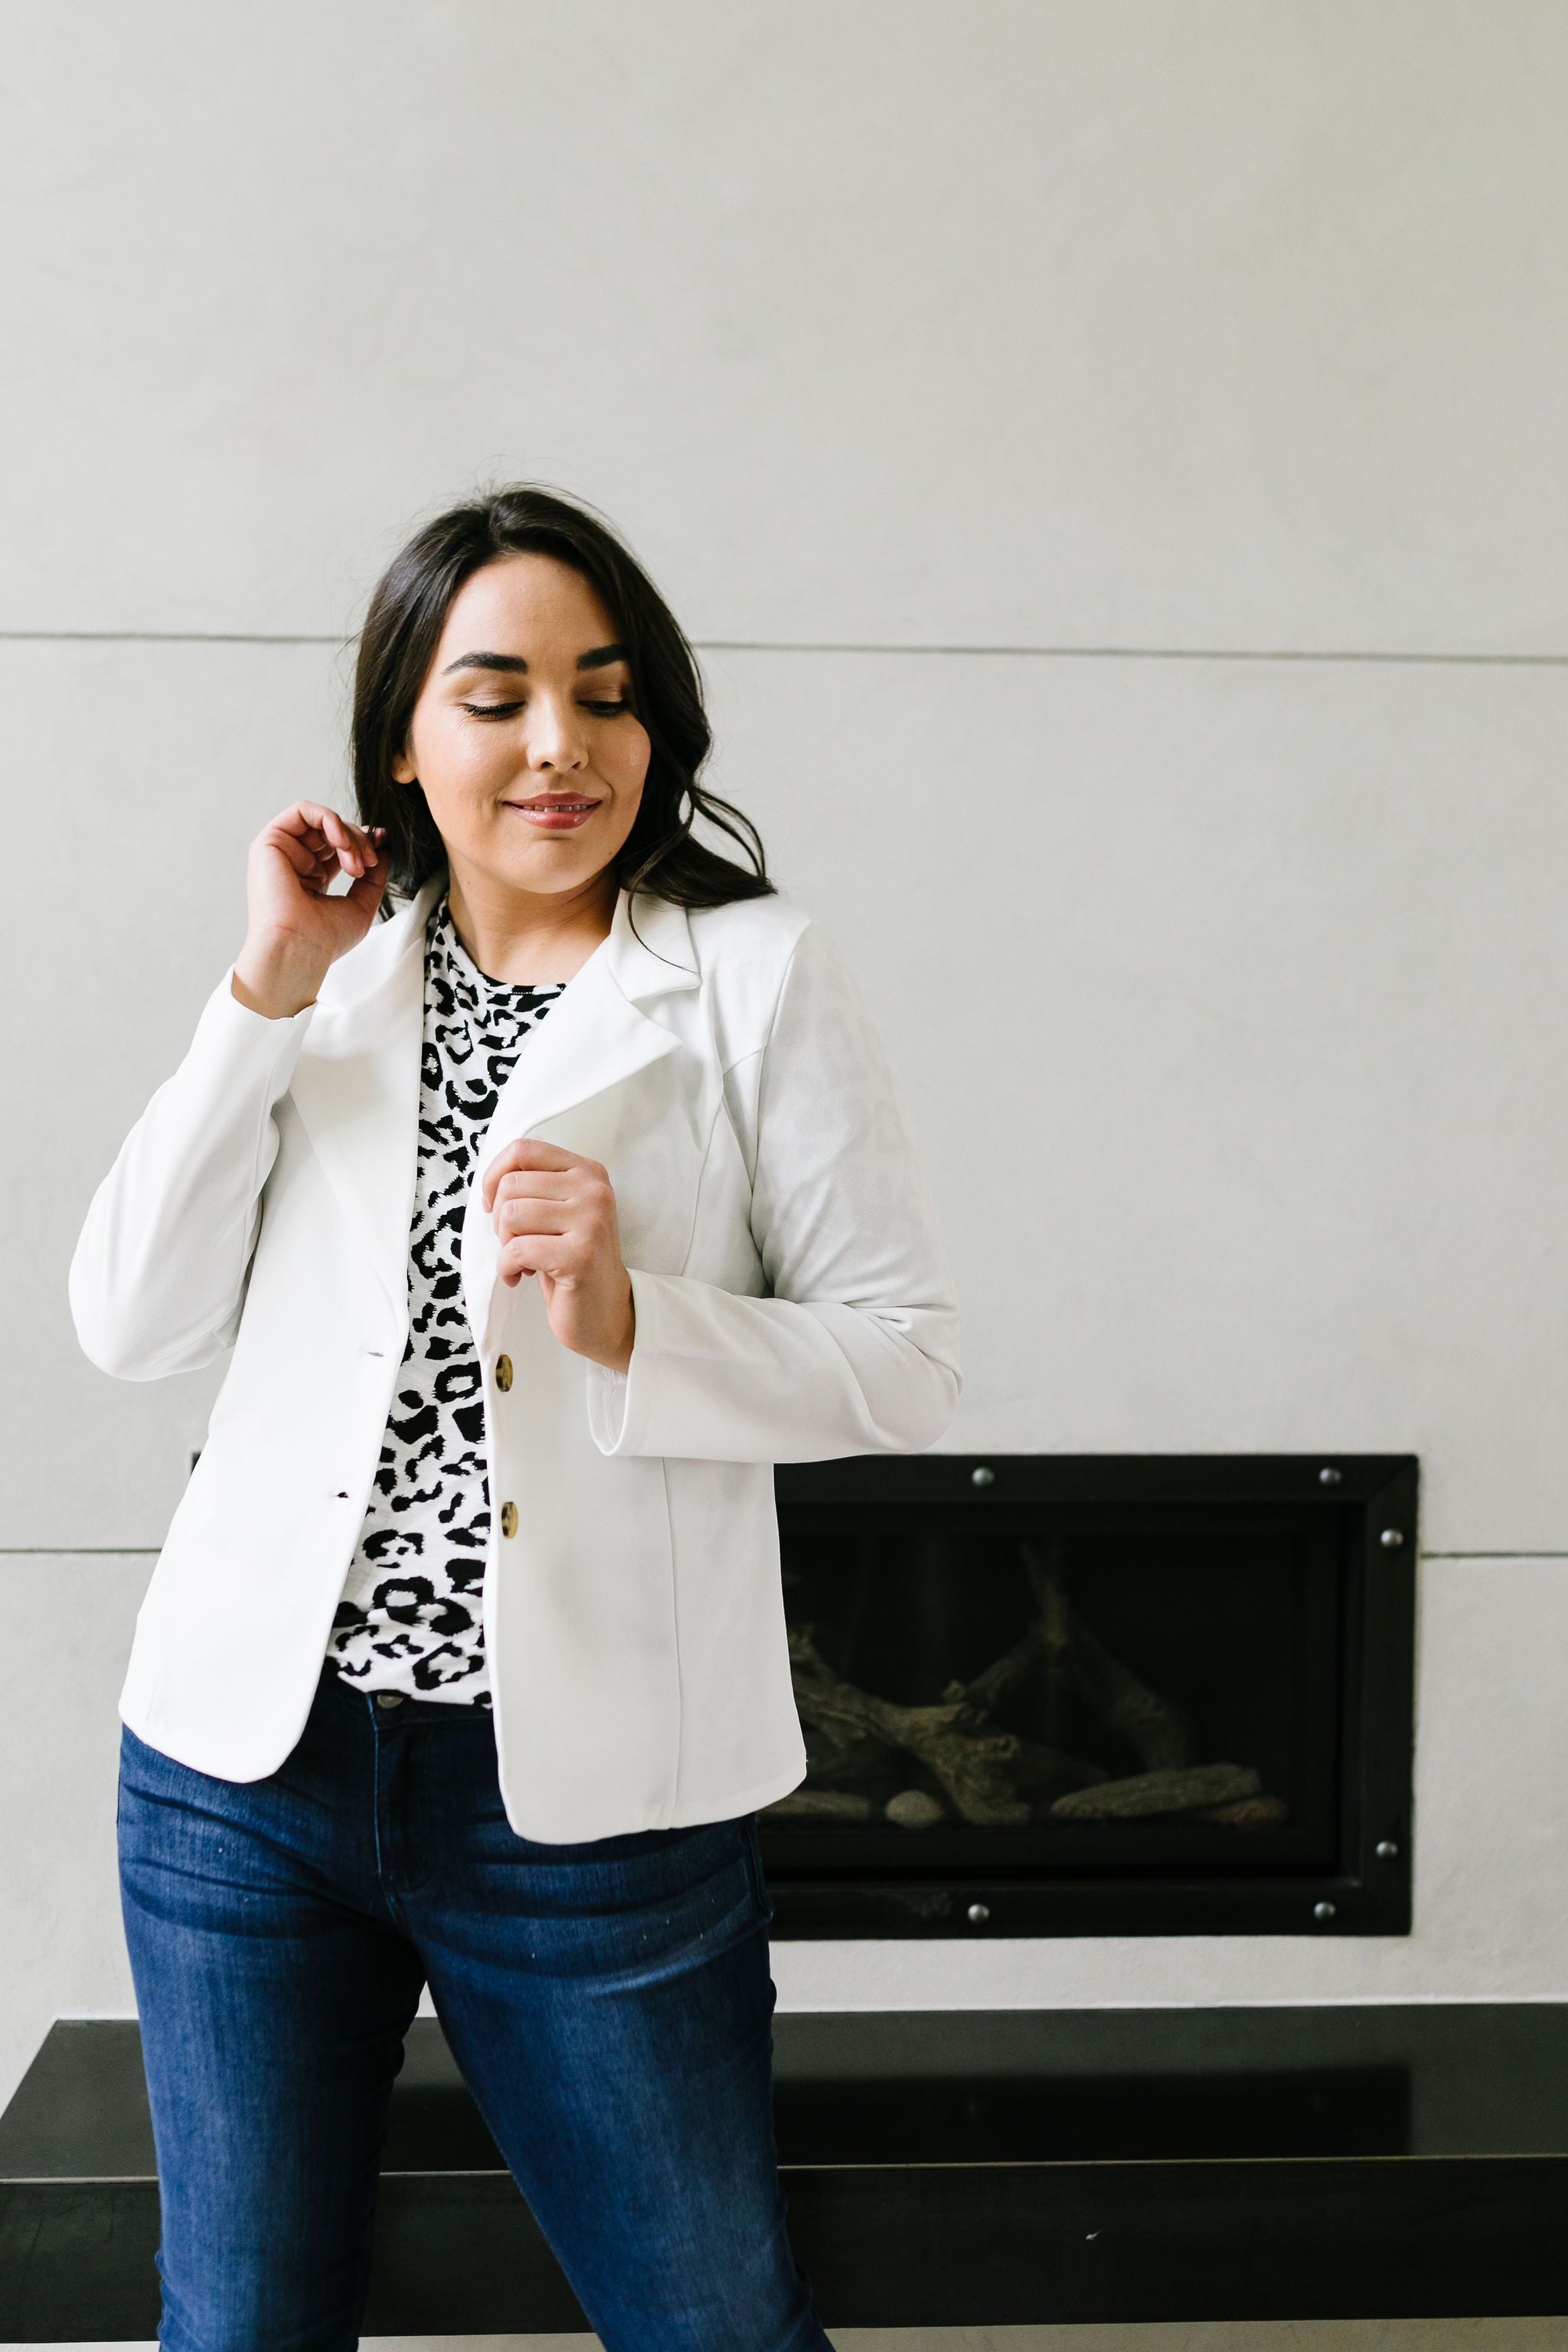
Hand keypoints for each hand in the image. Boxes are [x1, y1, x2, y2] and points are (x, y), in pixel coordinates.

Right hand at [231, 801, 388, 1018]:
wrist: (299, 949)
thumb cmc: (325, 938)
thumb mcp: (361, 903)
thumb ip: (374, 873)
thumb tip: (383, 842)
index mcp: (312, 877)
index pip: (341, 846)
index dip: (363, 843)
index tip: (381, 851)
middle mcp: (295, 862)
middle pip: (334, 832)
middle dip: (360, 842)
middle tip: (369, 865)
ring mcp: (282, 851)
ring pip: (322, 820)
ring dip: (348, 835)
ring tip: (356, 862)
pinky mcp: (269, 841)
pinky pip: (303, 810)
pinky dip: (330, 819)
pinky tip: (342, 842)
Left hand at [481, 1139, 634, 1373]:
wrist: (605, 1312)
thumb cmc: (570, 1261)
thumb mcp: (557, 1212)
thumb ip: (534, 1185)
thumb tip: (489, 1177)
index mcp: (588, 1171)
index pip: (523, 1150)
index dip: (494, 1176)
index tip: (493, 1205)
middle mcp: (594, 1190)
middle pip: (512, 1186)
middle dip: (501, 1220)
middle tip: (517, 1244)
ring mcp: (591, 1222)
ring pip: (511, 1215)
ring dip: (505, 1244)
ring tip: (523, 1260)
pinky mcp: (580, 1256)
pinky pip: (516, 1250)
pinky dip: (506, 1268)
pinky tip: (519, 1277)